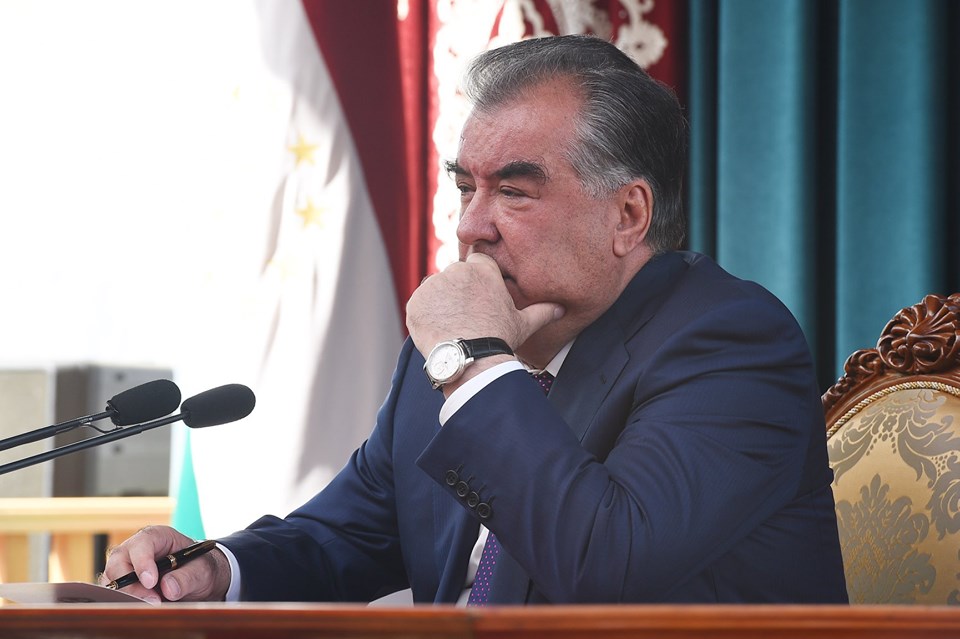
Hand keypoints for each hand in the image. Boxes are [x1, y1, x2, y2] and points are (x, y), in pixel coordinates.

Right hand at [100, 525, 230, 603]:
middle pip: (119, 562)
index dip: (142, 562)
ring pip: (112, 580)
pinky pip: (113, 593)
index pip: (142, 543)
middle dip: (132, 584)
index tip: (151, 582)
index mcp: (157, 536)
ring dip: (128, 596)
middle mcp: (136, 549)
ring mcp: (126, 566)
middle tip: (152, 601)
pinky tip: (143, 608)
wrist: (196, 580)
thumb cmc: (198, 569)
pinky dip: (125, 602)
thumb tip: (168, 588)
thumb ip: (187, 577)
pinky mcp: (122, 584)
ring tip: (153, 605)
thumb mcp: (201, 571)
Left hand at [406, 253, 563, 356]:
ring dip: (440, 305)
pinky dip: (425, 317)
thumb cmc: (499, 338)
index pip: (476, 264)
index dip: (477, 282)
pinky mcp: (415, 301)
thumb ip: (542, 311)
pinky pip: (419, 305)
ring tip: (452, 328)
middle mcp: (456, 270)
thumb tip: (562, 309)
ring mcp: (433, 285)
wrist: (470, 358)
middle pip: (454, 277)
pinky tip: (438, 332)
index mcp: (482, 269)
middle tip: (466, 318)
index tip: (478, 299)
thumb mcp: (524, 323)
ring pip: (435, 291)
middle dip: (457, 293)